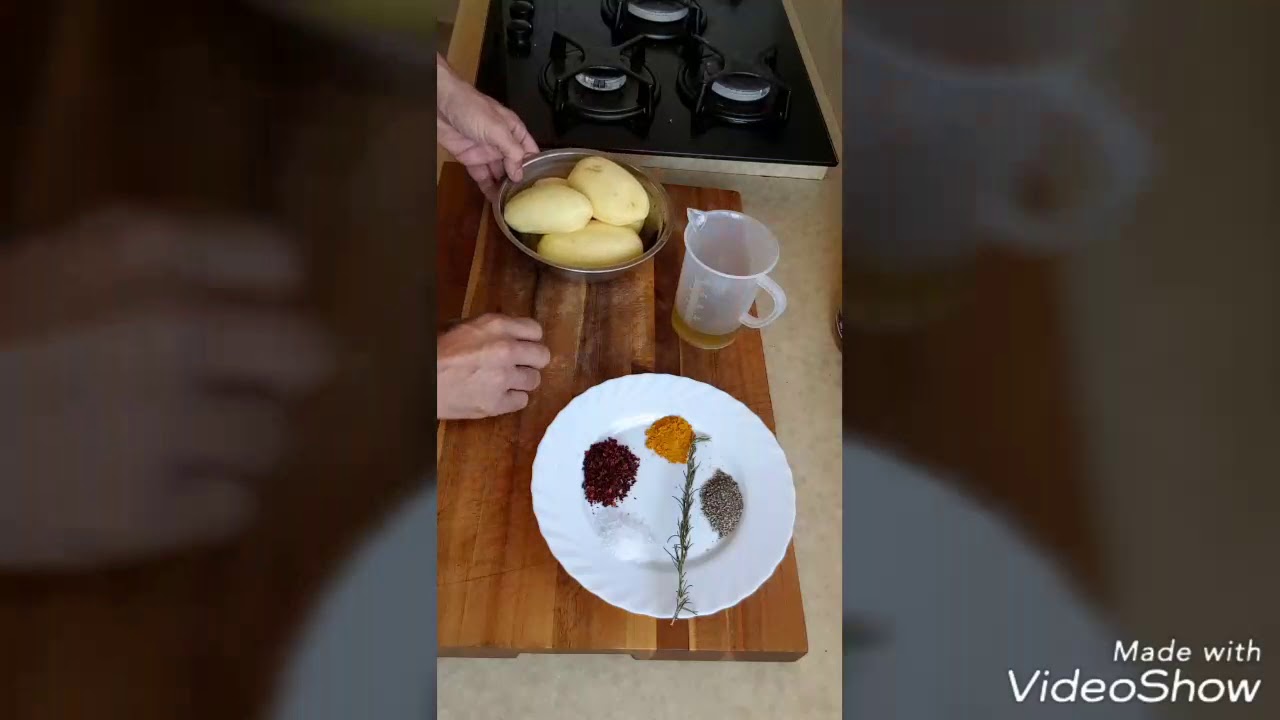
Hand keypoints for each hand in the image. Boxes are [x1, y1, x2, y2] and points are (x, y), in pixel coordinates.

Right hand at [0, 208, 333, 569]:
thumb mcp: (57, 262)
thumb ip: (163, 267)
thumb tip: (269, 293)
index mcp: (141, 250)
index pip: (282, 260)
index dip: (266, 294)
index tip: (244, 315)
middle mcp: (170, 329)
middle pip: (309, 353)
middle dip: (275, 373)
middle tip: (230, 388)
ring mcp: (162, 424)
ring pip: (273, 439)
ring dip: (233, 444)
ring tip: (167, 443)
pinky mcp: (144, 512)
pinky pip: (237, 507)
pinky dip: (205, 504)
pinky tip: (149, 489)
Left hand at [437, 54, 538, 199]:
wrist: (440, 105)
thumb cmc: (472, 109)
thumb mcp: (498, 129)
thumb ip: (511, 151)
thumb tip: (519, 174)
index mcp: (513, 131)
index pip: (530, 151)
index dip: (535, 166)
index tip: (540, 186)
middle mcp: (502, 143)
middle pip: (515, 165)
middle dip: (519, 181)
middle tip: (526, 202)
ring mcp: (486, 152)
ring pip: (499, 174)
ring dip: (504, 188)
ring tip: (512, 205)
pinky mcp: (470, 159)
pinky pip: (482, 176)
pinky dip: (488, 188)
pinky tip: (495, 201)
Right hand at [437, 314, 549, 418]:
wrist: (418, 380)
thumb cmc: (435, 351)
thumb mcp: (463, 327)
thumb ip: (493, 329)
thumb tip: (512, 334)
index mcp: (497, 325)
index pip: (536, 330)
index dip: (530, 340)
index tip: (524, 346)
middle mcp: (506, 350)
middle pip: (543, 356)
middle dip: (531, 361)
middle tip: (519, 365)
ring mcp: (503, 378)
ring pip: (534, 381)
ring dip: (521, 381)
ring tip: (503, 381)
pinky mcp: (497, 403)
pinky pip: (522, 401)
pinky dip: (512, 399)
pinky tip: (497, 395)